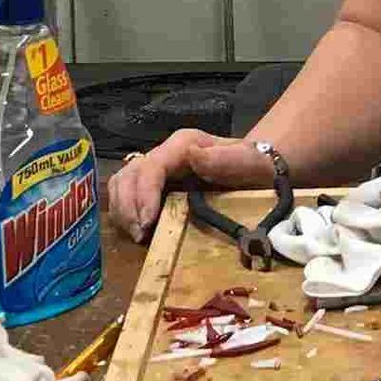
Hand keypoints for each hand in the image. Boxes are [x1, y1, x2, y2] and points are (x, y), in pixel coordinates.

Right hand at [104, 130, 270, 242]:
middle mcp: (165, 154)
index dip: (144, 195)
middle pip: (129, 175)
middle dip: (128, 206)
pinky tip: (138, 231)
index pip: (152, 167)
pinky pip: (127, 195)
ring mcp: (157, 169)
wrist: (258, 168)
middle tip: (139, 235)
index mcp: (183, 145)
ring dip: (123, 211)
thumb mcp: (250, 161)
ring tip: (137, 236)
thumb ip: (226, 158)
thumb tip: (193, 154)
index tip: (147, 223)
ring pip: (122, 184)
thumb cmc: (255, 165)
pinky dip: (126, 213)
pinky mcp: (154, 185)